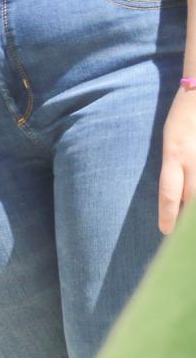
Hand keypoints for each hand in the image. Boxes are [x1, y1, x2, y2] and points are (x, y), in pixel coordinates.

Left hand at [159, 89, 195, 231]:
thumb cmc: (184, 118)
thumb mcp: (172, 142)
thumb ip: (176, 168)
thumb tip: (180, 198)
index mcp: (174, 154)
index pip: (169, 192)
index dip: (168, 215)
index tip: (165, 232)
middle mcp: (193, 158)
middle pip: (192, 197)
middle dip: (189, 218)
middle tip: (186, 238)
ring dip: (194, 204)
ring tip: (191, 228)